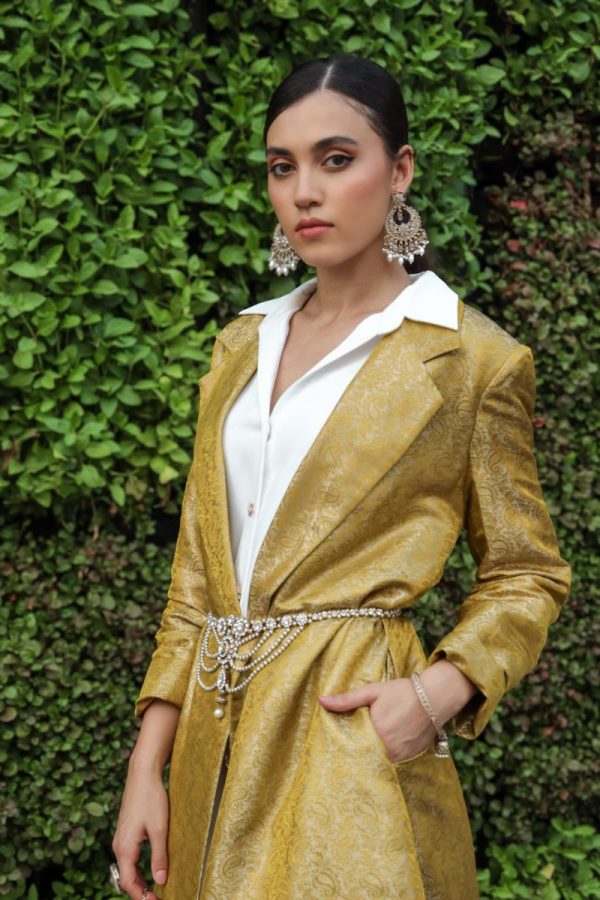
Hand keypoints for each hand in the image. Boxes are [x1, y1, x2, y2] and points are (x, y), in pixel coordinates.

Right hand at [112, 763, 169, 899]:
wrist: (142, 774)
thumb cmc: (151, 799)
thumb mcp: (159, 829)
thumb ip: (159, 856)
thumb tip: (160, 881)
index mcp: (124, 848)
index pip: (128, 883)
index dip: (141, 896)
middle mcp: (118, 845)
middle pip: (126, 878)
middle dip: (140, 891)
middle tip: (158, 898)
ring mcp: (121, 838)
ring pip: (127, 868)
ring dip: (139, 880)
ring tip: (156, 889)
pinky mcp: (126, 832)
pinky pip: (129, 857)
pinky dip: (138, 868)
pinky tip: (151, 869)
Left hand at [319, 677, 437, 763]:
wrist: (435, 697)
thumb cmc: (402, 692)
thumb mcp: (373, 691)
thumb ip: (347, 699)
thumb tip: (321, 700)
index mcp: (376, 732)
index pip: (351, 747)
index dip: (342, 748)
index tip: (330, 749)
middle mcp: (388, 748)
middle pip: (364, 757)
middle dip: (354, 754)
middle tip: (340, 754)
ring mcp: (400, 755)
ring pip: (377, 761)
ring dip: (369, 757)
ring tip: (357, 753)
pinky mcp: (410, 758)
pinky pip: (391, 762)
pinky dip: (383, 757)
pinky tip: (377, 750)